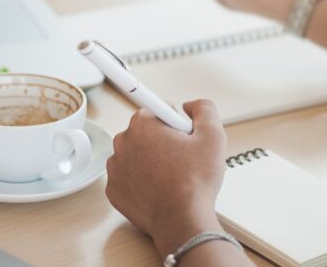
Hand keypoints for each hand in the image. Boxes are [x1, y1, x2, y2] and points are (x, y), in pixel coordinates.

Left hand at [106, 100, 226, 254]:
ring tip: (172, 176)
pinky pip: (128, 177)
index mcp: (142, 123)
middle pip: (146, 132)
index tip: (182, 137)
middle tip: (182, 159)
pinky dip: (141, 181)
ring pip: (136, 155)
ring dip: (151, 161)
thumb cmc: (195, 181)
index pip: (158, 110)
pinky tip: (158, 189)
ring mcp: (115, 168)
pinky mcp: (113, 190)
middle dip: (163, 141)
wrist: (182, 220)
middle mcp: (122, 142)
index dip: (175, 123)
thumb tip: (190, 106)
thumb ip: (204, 108)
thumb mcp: (213, 135)